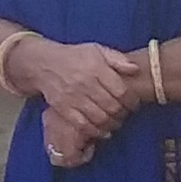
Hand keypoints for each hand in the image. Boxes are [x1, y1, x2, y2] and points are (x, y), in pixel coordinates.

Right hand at [17, 38, 146, 131]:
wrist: (44, 64)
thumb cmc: (75, 57)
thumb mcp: (97, 50)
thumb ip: (117, 59)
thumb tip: (135, 69)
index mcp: (96, 68)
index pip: (121, 90)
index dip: (131, 100)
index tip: (134, 103)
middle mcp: (85, 83)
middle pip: (112, 106)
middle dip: (123, 113)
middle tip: (125, 114)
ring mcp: (73, 97)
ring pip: (99, 118)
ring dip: (111, 124)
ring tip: (115, 122)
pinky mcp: (63, 109)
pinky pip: (83, 125)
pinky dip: (95, 131)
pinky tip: (102, 130)